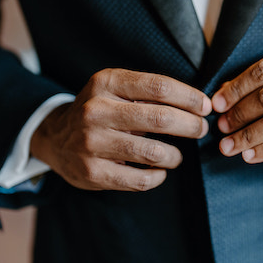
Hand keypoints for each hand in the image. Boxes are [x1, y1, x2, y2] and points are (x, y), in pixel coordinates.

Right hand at [30, 69, 211, 190]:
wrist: (56, 137)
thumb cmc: (101, 110)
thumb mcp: (116, 89)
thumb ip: (150, 92)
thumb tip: (199, 104)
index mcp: (106, 83)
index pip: (159, 87)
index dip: (190, 97)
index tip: (206, 106)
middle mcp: (96, 110)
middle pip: (160, 118)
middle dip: (190, 125)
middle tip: (201, 129)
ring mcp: (92, 143)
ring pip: (152, 152)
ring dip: (175, 155)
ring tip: (177, 155)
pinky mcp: (92, 172)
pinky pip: (140, 179)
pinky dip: (158, 176)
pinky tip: (160, 171)